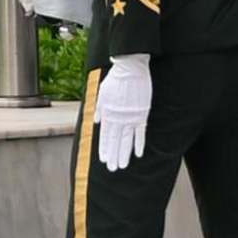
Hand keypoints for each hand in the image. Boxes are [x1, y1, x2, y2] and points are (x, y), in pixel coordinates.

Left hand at [95, 54, 151, 171]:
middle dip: (113, 156)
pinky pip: (140, 133)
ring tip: (122, 165)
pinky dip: (139, 144)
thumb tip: (95, 121)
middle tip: (113, 169)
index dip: (104, 148)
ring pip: (127, 140)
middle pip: (115, 141)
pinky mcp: (141, 114)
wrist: (130, 68)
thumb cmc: (116, 79)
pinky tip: (138, 154)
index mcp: (108, 113)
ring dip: (124, 154)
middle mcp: (118, 118)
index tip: (103, 159)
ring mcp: (130, 117)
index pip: (105, 135)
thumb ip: (99, 109)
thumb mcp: (102, 93)